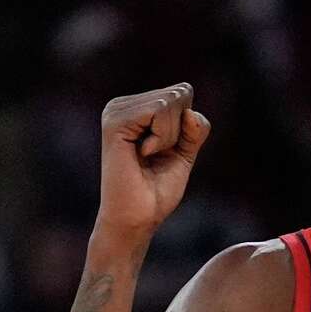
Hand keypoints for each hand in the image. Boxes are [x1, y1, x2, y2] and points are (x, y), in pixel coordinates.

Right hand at [96, 82, 210, 243]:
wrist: (138, 217)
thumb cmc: (157, 191)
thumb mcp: (184, 154)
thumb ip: (194, 129)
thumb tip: (190, 111)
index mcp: (136, 109)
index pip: (182, 94)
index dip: (187, 127)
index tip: (166, 151)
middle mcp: (122, 105)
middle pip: (178, 94)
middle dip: (180, 130)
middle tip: (157, 155)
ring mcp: (116, 110)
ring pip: (170, 101)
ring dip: (171, 136)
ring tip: (148, 156)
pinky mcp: (115, 121)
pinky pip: (159, 111)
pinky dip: (163, 137)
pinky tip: (144, 153)